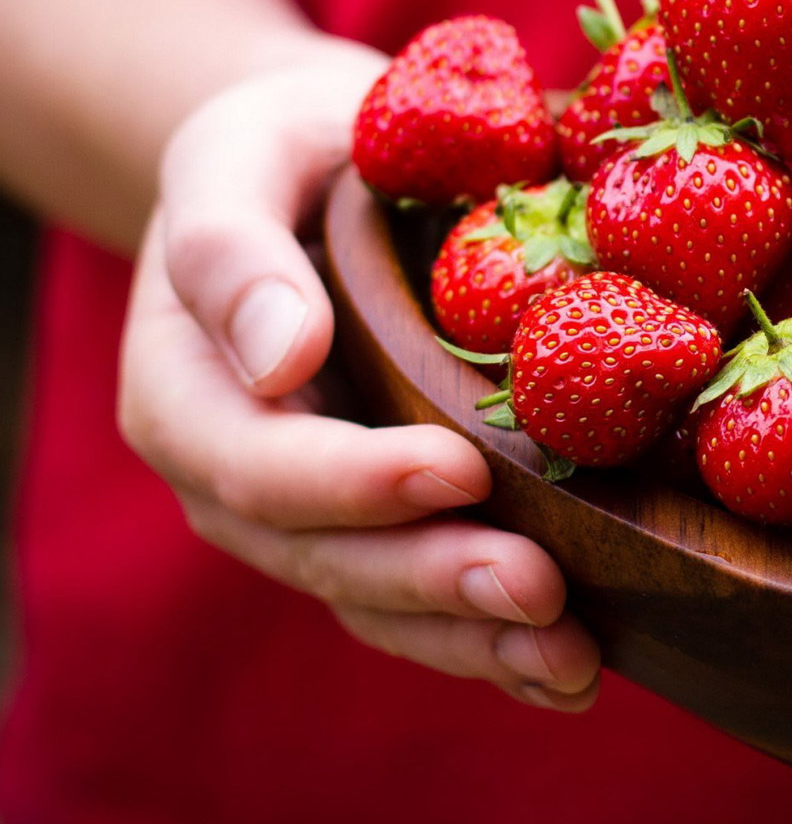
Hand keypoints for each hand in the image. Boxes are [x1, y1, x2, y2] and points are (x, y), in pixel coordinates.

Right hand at [117, 47, 601, 709]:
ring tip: (571, 661)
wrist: (325, 178)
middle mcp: (239, 478)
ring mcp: (313, 519)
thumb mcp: (239, 155)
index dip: (355, 482)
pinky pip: (425, 605)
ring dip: (477, 642)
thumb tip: (277, 356)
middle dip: (435, 580)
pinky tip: (571, 670)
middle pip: (328, 557)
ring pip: (382, 604)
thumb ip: (231, 247)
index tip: (459, 469)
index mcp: (188, 392)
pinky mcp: (381, 531)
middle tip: (540, 591)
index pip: (259, 464)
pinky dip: (494, 644)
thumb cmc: (287, 153)